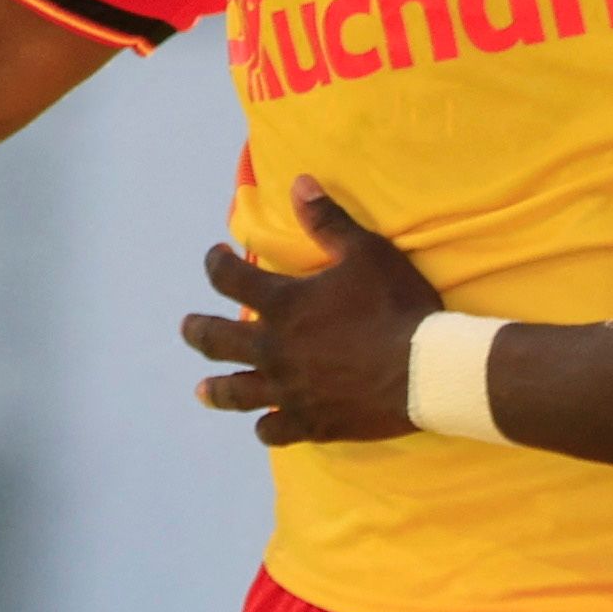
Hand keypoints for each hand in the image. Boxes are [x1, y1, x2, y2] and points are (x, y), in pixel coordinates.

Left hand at [180, 179, 441, 445]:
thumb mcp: (365, 252)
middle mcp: (274, 349)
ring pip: (236, 392)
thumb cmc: (395, 305)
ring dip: (216, 388)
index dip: (217, 265)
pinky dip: (265, 426)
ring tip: (202, 388)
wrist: (423, 370)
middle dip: (197, 331)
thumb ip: (327, 220)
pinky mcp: (309, 422)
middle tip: (188, 327)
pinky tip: (263, 425)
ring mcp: (288, 390)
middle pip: (217, 341)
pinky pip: (272, 430)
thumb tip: (298, 182)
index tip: (216, 257)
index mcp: (283, 304)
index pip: (230, 279)